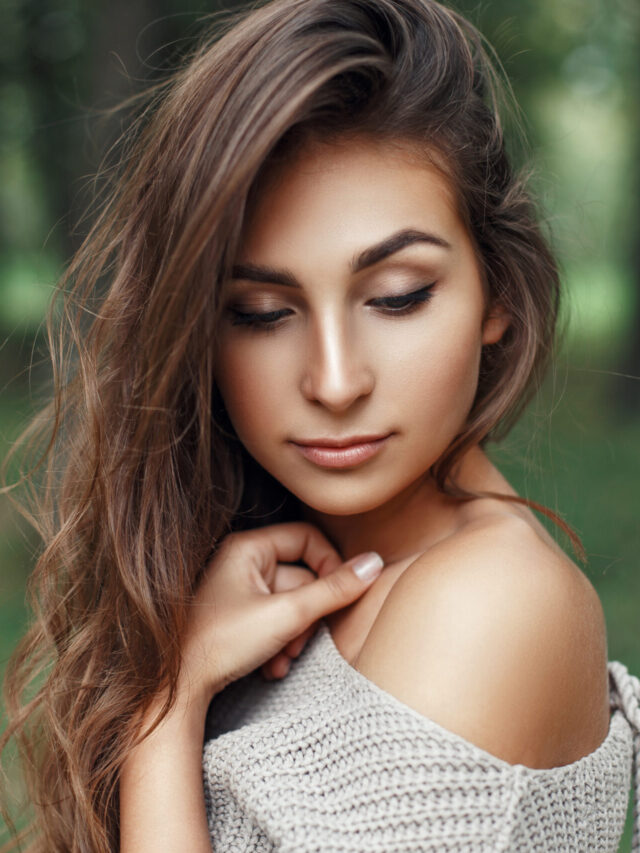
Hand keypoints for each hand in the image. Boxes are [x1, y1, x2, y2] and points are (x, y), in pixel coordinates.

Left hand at [177, 522, 383, 710]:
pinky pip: (278, 621)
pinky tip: (272, 667)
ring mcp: (242, 591)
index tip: (338, 595)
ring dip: (296, 637)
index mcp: (249, 548)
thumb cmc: (222, 643)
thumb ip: (334, 590)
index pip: (308, 538)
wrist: (180, 688)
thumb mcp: (287, 615)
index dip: (329, 565)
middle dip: (308, 617)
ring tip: (283, 659)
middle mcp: (244, 563)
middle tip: (300, 641)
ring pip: (293, 605)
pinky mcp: (242, 617)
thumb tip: (373, 563)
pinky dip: (282, 645)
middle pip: (303, 577)